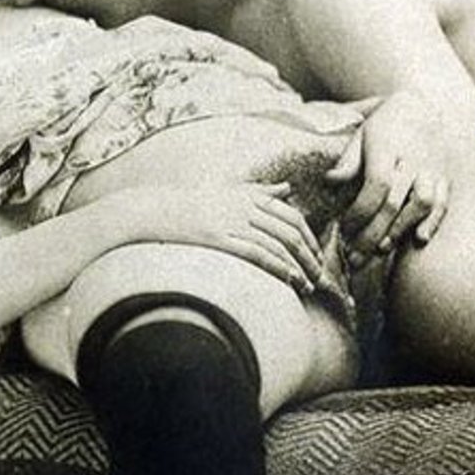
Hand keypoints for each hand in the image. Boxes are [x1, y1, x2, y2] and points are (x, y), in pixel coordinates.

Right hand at [125, 181, 323, 294]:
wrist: (155, 211)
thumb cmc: (192, 205)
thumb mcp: (229, 191)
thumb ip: (260, 191)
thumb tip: (287, 188)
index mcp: (250, 196)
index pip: (292, 216)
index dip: (309, 238)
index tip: (315, 257)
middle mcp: (245, 207)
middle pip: (290, 232)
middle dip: (309, 257)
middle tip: (319, 277)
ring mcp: (232, 222)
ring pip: (278, 245)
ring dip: (298, 267)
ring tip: (308, 287)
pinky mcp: (220, 238)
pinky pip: (257, 253)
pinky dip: (278, 266)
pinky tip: (289, 280)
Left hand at [327, 91, 449, 261]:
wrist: (421, 107)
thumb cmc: (383, 127)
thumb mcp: (361, 136)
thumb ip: (348, 161)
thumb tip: (330, 181)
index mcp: (388, 148)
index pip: (376, 186)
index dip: (360, 212)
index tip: (343, 228)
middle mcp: (413, 160)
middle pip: (394, 202)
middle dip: (372, 233)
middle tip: (354, 257)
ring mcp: (432, 169)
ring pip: (421, 204)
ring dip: (400, 229)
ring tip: (380, 249)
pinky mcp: (445, 178)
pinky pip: (443, 203)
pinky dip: (433, 222)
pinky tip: (419, 240)